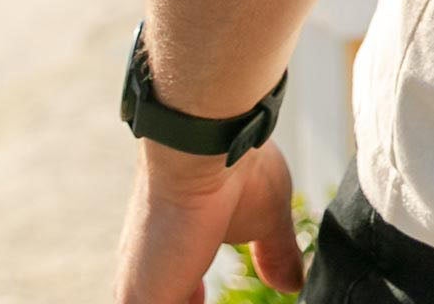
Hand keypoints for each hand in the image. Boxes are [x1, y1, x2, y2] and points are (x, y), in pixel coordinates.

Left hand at [114, 140, 303, 303]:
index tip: (210, 296)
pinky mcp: (140, 299)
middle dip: (190, 302)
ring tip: (211, 298)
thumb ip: (275, 252)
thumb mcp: (265, 219)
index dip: (195, 302)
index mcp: (175, 259)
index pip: (180, 301)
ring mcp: (140, 293)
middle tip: (204, 296)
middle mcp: (148, 280)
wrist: (208, 145)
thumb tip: (294, 282)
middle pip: (171, 300)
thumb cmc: (237, 168)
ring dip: (189, 303)